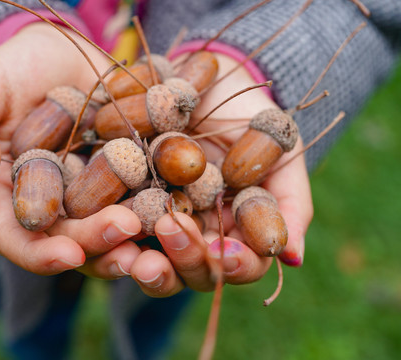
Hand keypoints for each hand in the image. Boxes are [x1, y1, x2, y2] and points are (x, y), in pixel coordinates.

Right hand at [0, 22, 142, 274]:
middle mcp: (55, 206)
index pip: (18, 238)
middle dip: (100, 244)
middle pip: (73, 240)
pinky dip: (162, 208)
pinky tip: (181, 206)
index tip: (70, 254)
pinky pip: (145, 199)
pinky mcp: (129, 178)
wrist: (65, 54)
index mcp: (12, 196)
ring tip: (162, 237)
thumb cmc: (16, 69)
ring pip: (113, 231)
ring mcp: (94, 196)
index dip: (41, 254)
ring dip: (137, 240)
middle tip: (128, 233)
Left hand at [129, 53, 312, 296]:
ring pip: (156, 265)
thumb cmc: (250, 117)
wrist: (208, 80)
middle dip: (187, 260)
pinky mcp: (127, 207)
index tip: (228, 251)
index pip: (240, 265)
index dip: (236, 265)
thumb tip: (292, 256)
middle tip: (175, 232)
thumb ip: (291, 201)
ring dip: (149, 267)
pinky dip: (113, 238)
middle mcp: (198, 235)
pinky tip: (109, 228)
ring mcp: (161, 224)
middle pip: (195, 272)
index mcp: (236, 231)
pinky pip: (118, 232)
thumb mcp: (279, 152)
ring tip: (139, 257)